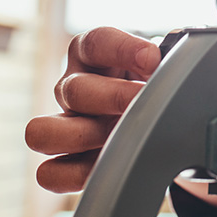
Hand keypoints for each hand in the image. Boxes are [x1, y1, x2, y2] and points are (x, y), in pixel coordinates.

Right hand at [26, 27, 160, 192]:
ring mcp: (65, 124)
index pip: (96, 42)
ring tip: (120, 138)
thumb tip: (174, 68)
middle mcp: (73, 86)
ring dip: (84, 137)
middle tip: (143, 104)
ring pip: (41, 132)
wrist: (156, 114)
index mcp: (94, 55)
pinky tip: (111, 163)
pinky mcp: (66, 162)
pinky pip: (49, 174)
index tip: (152, 58)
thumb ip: (168, 60)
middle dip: (113, 98)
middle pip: (70, 90)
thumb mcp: (164, 64)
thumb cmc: (156, 83)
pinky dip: (78, 174)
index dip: (122, 48)